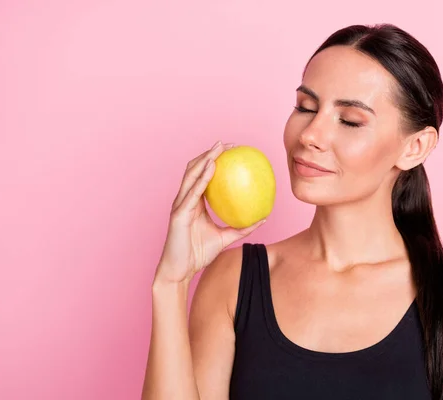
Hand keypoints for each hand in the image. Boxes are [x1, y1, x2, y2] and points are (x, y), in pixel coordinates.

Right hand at [154, 141, 265, 283]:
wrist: (180, 271)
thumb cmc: (198, 255)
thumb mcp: (225, 238)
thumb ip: (242, 228)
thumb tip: (263, 218)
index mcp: (193, 203)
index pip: (203, 176)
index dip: (214, 161)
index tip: (232, 152)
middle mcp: (185, 200)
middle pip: (195, 169)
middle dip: (210, 153)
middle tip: (228, 144)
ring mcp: (180, 205)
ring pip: (191, 175)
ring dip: (205, 159)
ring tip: (219, 148)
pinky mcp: (178, 213)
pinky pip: (193, 192)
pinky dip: (202, 177)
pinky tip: (213, 167)